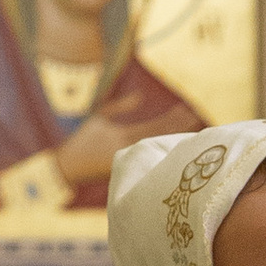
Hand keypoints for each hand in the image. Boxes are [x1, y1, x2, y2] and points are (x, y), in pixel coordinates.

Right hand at [53, 92, 201, 191]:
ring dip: (174, 138)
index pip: (155, 127)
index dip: (172, 119)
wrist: (69, 168)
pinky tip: (175, 146)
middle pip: (161, 137)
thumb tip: (140, 95)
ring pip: (157, 147)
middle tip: (197, 118)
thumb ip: (120, 106)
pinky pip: (150, 158)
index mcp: (124, 138)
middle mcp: (130, 150)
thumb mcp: (99, 118)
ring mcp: (130, 161)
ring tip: (191, 129)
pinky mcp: (128, 169)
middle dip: (179, 127)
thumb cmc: (82, 142)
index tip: (188, 111)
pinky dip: (163, 151)